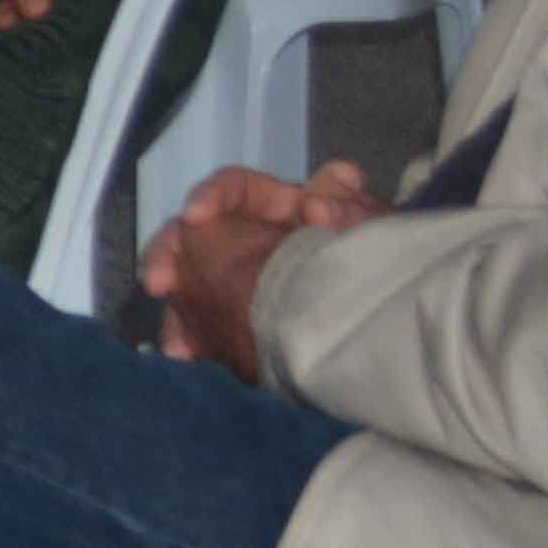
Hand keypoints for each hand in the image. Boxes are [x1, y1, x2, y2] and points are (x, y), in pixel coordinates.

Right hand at [137, 160, 379, 382]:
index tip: (195, 217)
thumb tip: (315, 205)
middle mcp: (247, 238)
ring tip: (175, 339)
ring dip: (175, 307)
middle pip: (193, 236)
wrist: (389, 318)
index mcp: (277, 209)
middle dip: (167, 255)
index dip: (211, 197)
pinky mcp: (233, 319)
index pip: (234, 190)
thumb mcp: (370, 225)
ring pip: (189, 283)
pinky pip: (201, 324)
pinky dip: (191, 339)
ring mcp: (236, 279)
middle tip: (158, 282)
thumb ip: (348, 207)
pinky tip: (189, 358)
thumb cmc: (379, 259)